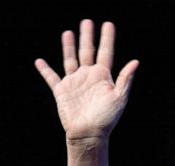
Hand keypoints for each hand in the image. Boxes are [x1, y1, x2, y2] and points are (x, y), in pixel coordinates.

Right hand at [35, 19, 138, 142]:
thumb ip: (125, 79)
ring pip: (70, 59)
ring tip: (68, 33)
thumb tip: (136, 61)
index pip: (106, 52)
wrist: (88, 135)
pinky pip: (51, 77)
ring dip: (69, 46)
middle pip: (87, 51)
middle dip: (87, 36)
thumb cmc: (106, 119)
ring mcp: (75, 83)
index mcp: (103, 77)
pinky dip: (45, 69)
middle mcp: (88, 77)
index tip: (108, 24)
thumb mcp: (119, 98)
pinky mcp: (62, 91)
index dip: (107, 38)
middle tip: (87, 21)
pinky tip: (39, 61)